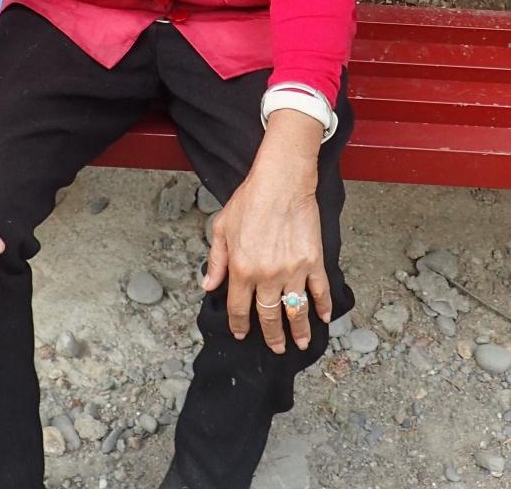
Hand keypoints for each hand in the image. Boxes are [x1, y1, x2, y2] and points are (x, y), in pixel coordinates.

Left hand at [201, 110, 329, 353]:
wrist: (281, 183)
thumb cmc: (249, 200)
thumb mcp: (221, 228)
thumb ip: (215, 260)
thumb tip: (208, 285)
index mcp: (242, 269)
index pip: (239, 308)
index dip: (239, 324)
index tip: (241, 333)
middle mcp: (268, 276)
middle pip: (269, 316)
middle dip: (271, 336)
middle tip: (275, 347)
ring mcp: (293, 271)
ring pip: (296, 311)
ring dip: (299, 331)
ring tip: (300, 344)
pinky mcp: (313, 262)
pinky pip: (319, 291)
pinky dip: (323, 307)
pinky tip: (324, 318)